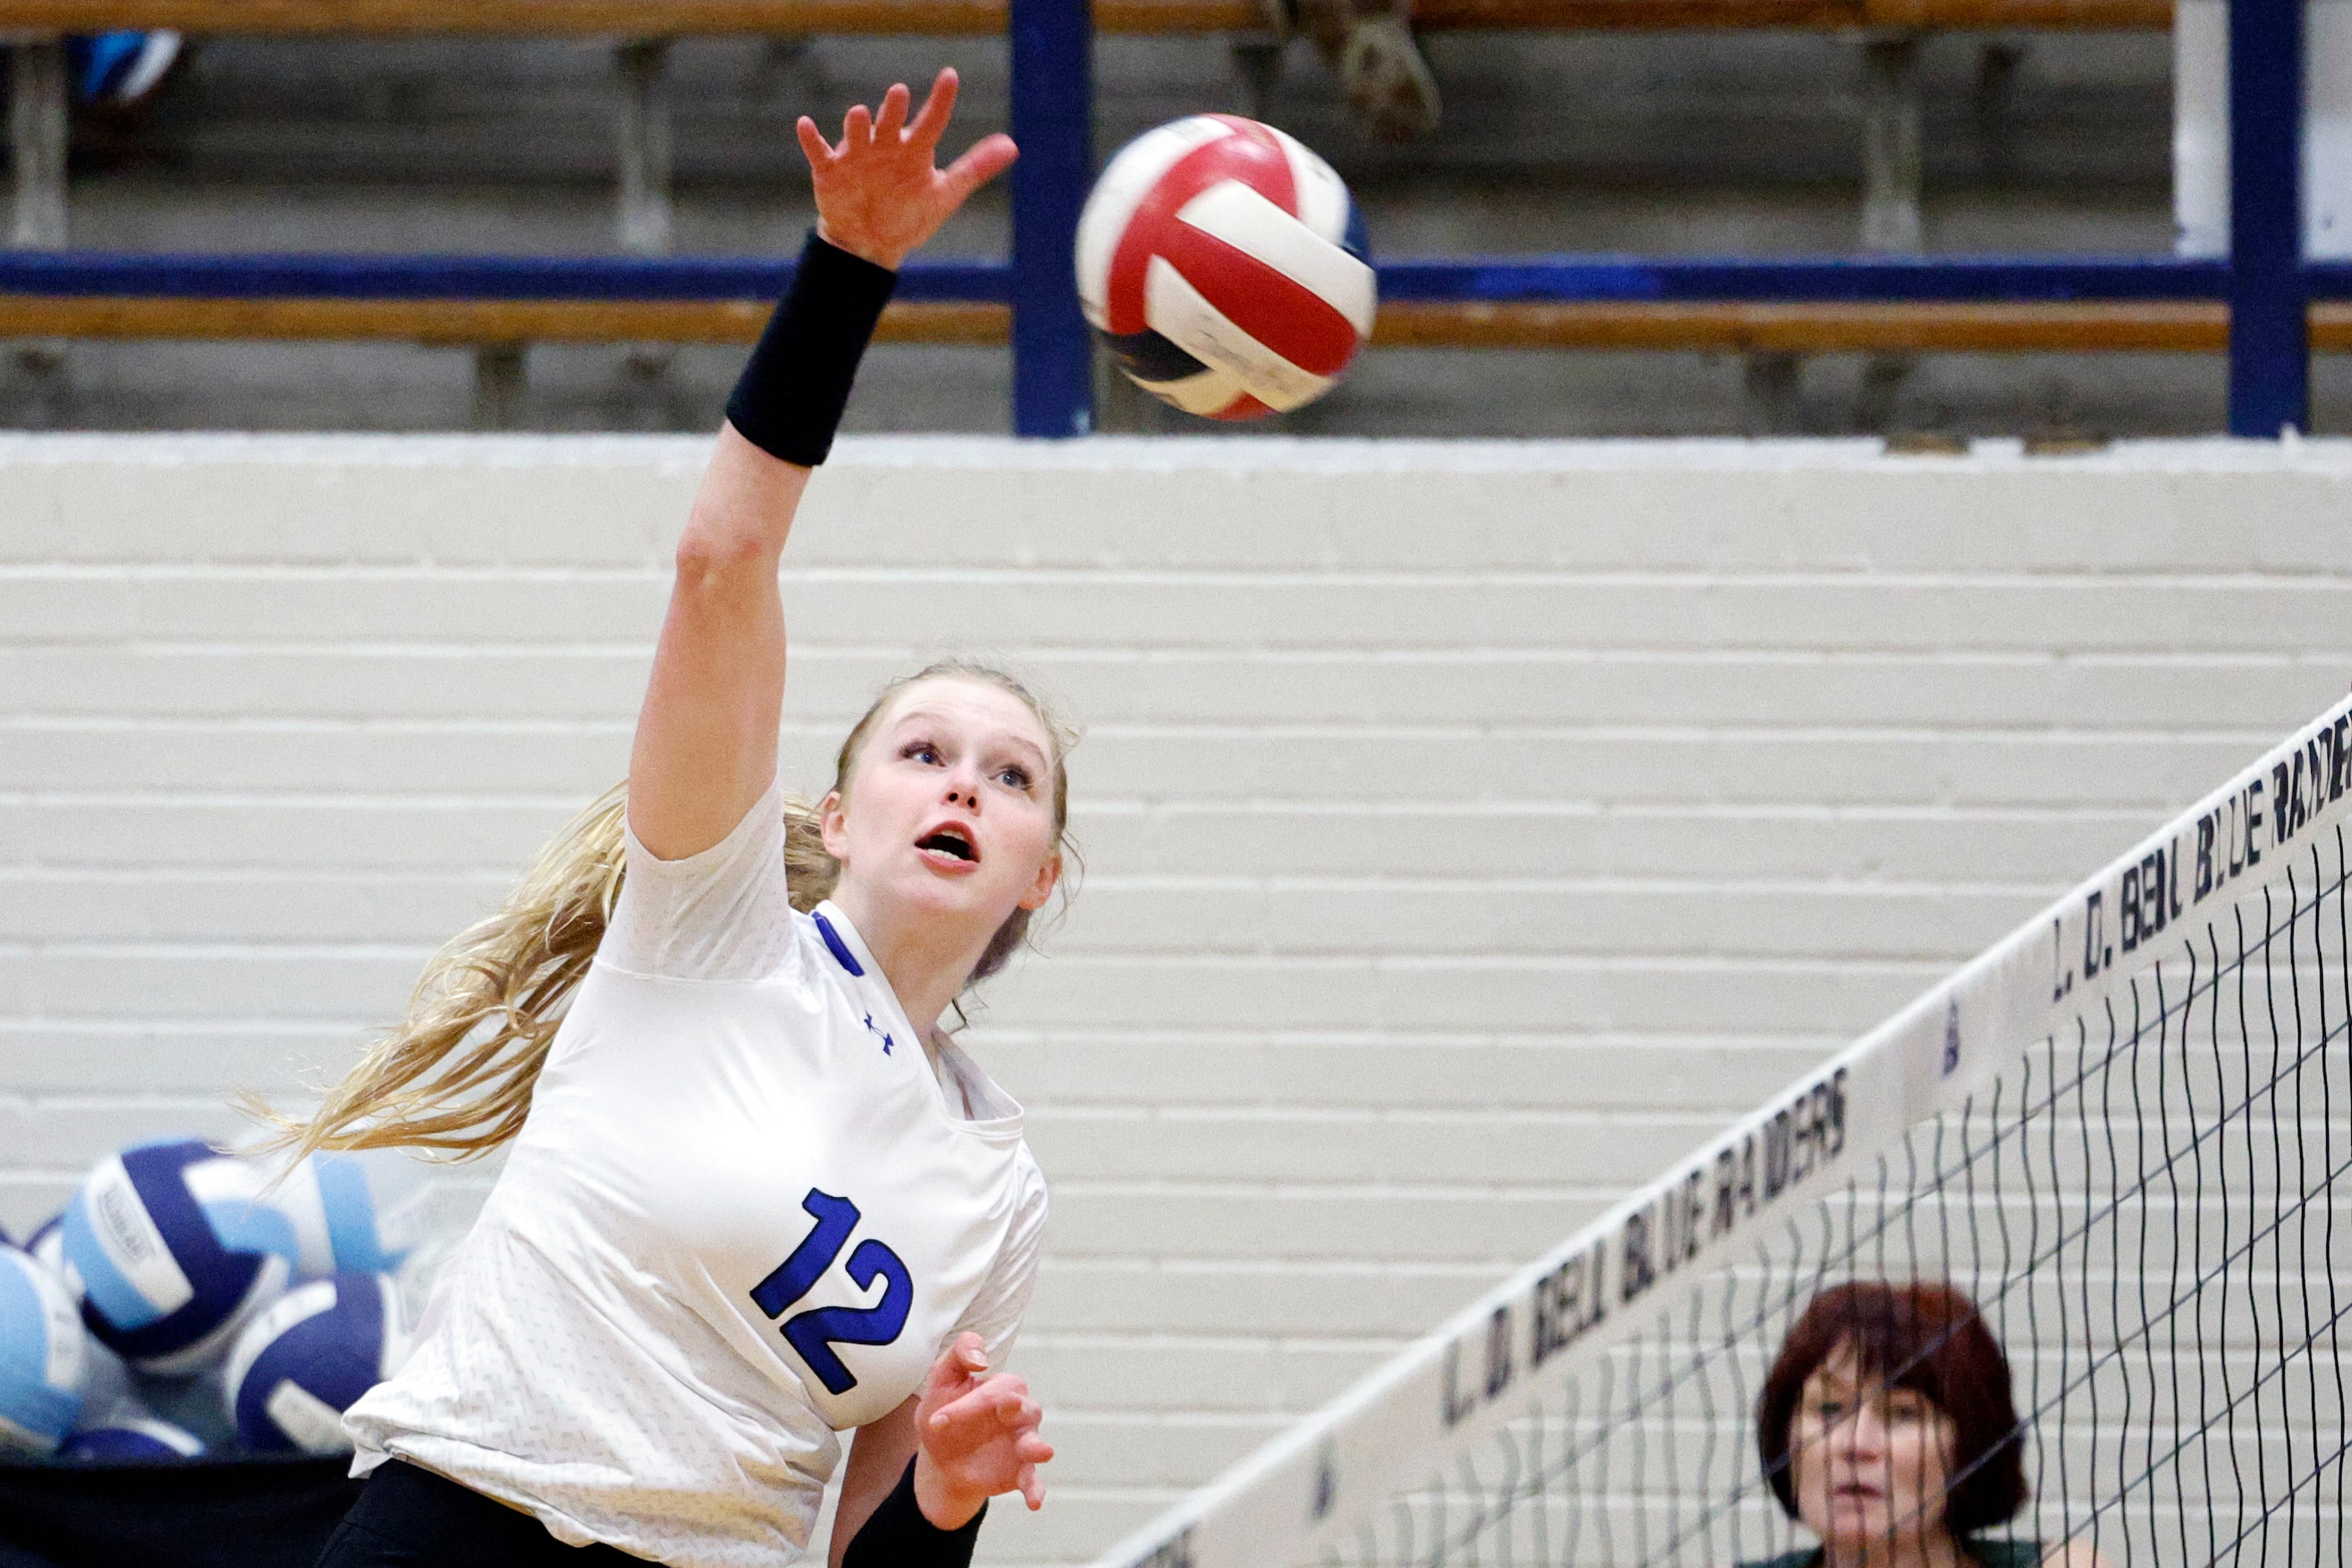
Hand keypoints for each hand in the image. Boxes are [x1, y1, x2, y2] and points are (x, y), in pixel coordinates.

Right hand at [797, 69, 1017, 271]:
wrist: (871, 245)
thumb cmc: (908, 215)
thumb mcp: (944, 194)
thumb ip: (974, 168)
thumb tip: (1012, 145)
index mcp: (914, 150)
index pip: (932, 120)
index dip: (941, 99)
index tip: (951, 76)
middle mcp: (886, 145)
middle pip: (891, 121)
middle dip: (893, 108)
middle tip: (899, 93)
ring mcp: (857, 155)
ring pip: (857, 132)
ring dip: (857, 123)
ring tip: (860, 113)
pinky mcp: (830, 171)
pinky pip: (819, 151)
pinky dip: (811, 139)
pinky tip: (805, 126)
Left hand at [912, 1332, 1052, 1528]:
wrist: (940, 1459)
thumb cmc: (943, 1411)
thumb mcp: (942, 1380)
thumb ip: (959, 1355)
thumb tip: (981, 1357)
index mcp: (1002, 1389)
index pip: (996, 1389)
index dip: (967, 1404)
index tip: (936, 1422)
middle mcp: (1018, 1415)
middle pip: (1026, 1408)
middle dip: (1017, 1409)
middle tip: (1006, 1408)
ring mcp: (1021, 1445)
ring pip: (1036, 1442)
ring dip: (1037, 1447)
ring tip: (1038, 1452)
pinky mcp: (1019, 1473)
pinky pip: (1033, 1481)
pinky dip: (1036, 1490)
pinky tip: (1035, 1502)